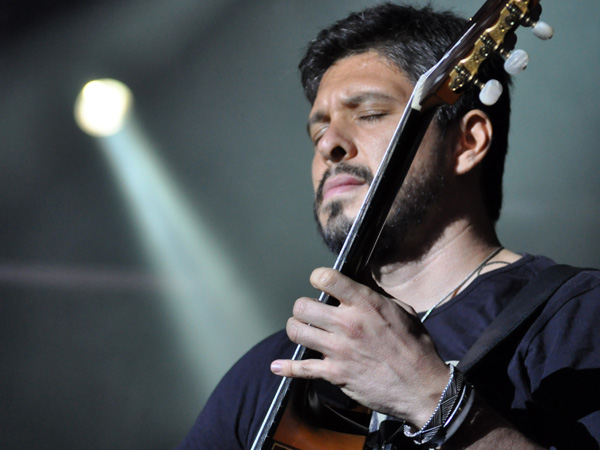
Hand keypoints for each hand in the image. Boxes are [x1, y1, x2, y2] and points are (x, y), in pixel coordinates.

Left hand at [271, 267, 449, 426]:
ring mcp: (339, 350)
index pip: (328, 279)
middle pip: (303, 306)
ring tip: (303, 331)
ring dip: (296, 329)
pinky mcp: (335, 374)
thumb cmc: (416, 348)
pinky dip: (287, 368)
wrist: (423, 388)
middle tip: (310, 313)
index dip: (318, 277)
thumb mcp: (402, 311)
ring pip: (297, 331)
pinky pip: (301, 369)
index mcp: (366, 304)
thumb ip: (376, 297)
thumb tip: (358, 284)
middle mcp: (349, 324)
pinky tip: (278, 367)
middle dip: (302, 307)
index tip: (319, 282)